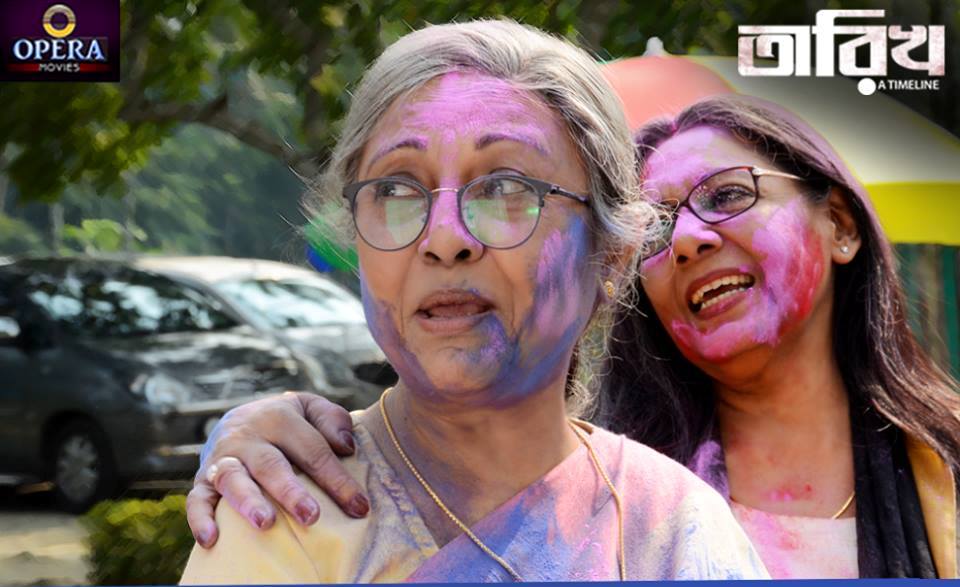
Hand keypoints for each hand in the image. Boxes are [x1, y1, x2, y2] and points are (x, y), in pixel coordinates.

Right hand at [186, 392, 368, 547]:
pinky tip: (212, 540)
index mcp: (279, 417)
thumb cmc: (287, 422)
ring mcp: (223, 458)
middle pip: (271, 464)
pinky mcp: (203, 479)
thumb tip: (346, 447)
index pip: (313, 450)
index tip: (359, 507)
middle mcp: (248, 436)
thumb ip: (332, 419)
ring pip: (233, 478)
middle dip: (291, 491)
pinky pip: (197, 498)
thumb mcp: (311, 408)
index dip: (338, 480)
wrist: (239, 418)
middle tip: (312, 516)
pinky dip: (200, 519)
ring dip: (248, 501)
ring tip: (265, 523)